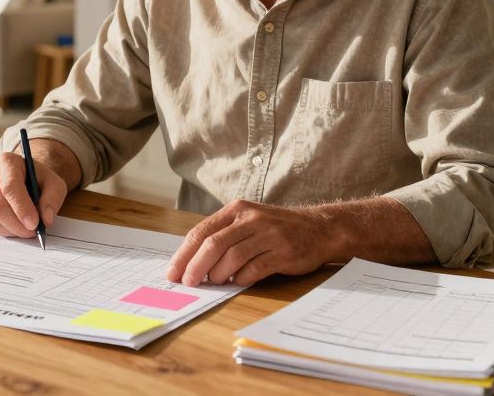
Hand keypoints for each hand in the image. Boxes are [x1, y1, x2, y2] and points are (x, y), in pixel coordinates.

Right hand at [0, 152, 67, 238]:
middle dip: (16, 225)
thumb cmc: (38, 179)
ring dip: (10, 230)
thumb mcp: (54, 183)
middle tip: (32, 232)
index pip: (10, 187)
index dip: (22, 208)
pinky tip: (13, 225)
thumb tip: (46, 220)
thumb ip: (52, 199)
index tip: (34, 224)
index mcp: (7, 162)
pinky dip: (1, 230)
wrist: (23, 176)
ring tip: (24, 229)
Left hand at [166, 200, 338, 286]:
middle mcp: (251, 219)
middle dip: (195, 266)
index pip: (202, 231)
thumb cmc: (276, 229)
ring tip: (213, 282)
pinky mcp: (283, 252)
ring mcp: (268, 235)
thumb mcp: (248, 221)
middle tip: (188, 282)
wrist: (318, 229)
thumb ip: (223, 235)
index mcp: (237, 210)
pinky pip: (254, 269)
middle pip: (213, 244)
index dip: (184, 254)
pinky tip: (236, 282)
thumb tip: (191, 262)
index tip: (174, 272)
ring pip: (232, 257)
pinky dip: (240, 279)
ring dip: (217, 274)